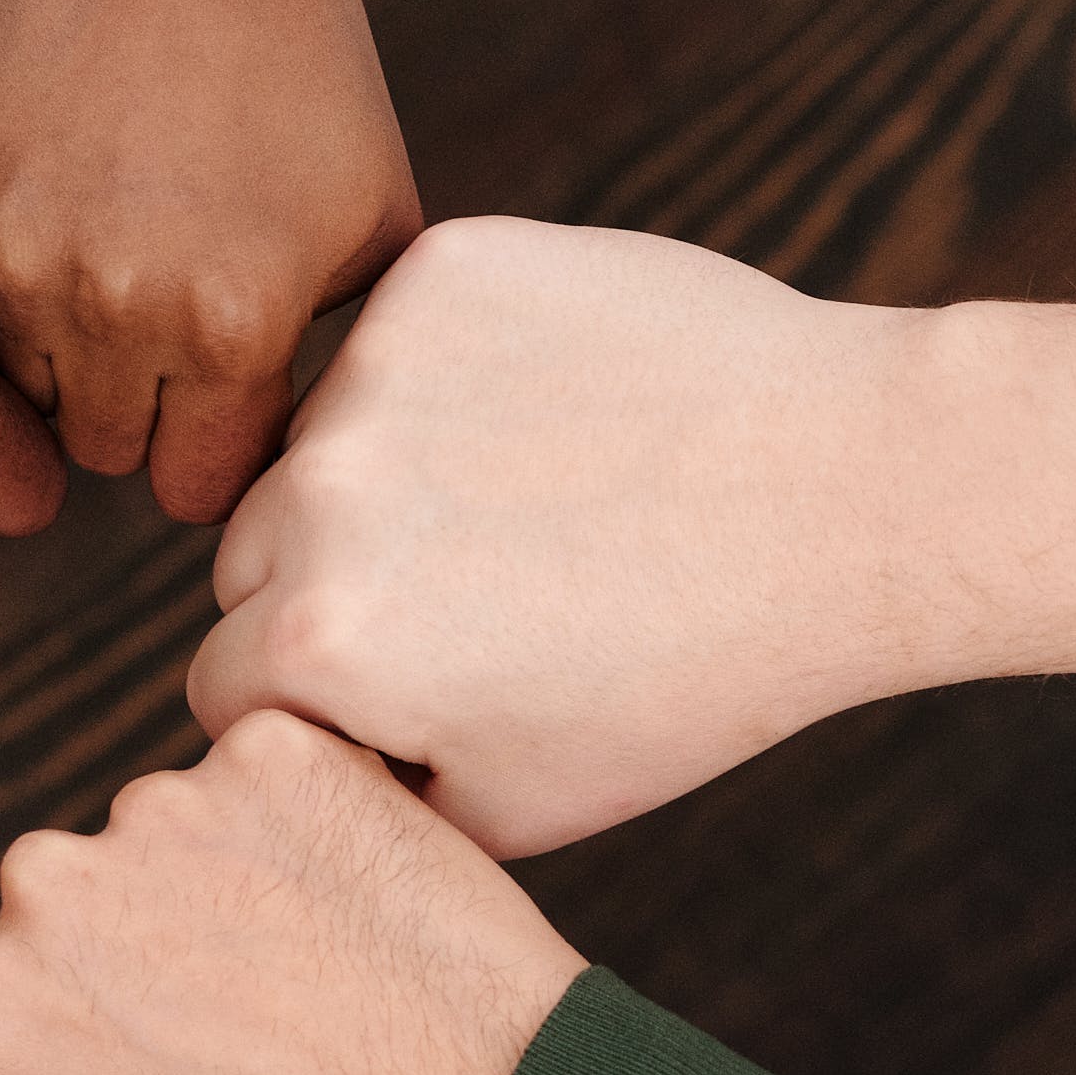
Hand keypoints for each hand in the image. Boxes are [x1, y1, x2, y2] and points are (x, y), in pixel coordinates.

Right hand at [0, 0, 422, 526]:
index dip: (215, 444)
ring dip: (61, 346)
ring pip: (19, 390)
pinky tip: (51, 186)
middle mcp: (114, 307)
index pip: (197, 487)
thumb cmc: (296, 50)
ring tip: (110, 245)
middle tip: (166, 309)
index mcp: (234, 323)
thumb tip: (318, 455)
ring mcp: (9, 256)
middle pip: (102, 452)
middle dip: (138, 403)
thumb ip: (350, 348)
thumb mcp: (377, 210)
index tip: (224, 393)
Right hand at [0, 711, 583, 1074]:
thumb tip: (10, 1023)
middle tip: (254, 1007)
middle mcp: (45, 881)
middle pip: (78, 888)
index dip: (79, 1014)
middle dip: (145, 934)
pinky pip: (270, 774)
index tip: (154, 1044)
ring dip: (232, 873)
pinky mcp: (273, 749)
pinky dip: (312, 820)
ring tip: (327, 967)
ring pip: (176, 825)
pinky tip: (365, 904)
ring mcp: (161, 803)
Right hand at [188, 219, 953, 854]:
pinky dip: (457, 373)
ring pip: (318, 440)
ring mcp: (380, 367)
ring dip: (384, 474)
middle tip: (482, 597)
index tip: (417, 687)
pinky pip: (398, 336)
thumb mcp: (521, 805)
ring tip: (537, 505)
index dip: (314, 700)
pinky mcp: (445, 269)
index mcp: (322, 644)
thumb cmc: (697, 672)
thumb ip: (366, 791)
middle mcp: (321, 497)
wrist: (851, 493)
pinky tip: (564, 415)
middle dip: (330, 586)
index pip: (224, 679)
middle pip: (251, 555)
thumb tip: (292, 754)